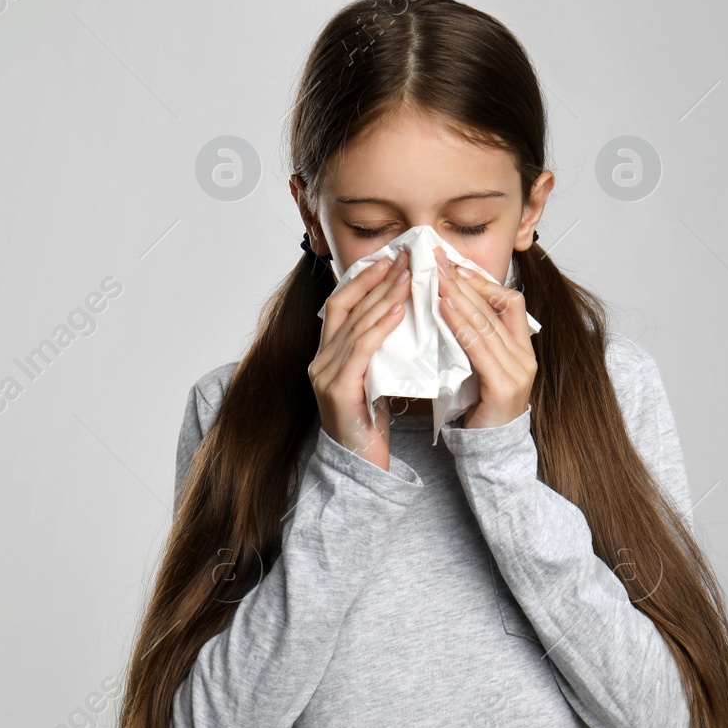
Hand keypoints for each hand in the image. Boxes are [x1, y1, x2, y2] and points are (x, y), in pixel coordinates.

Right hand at [310, 249, 411, 468]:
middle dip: (377, 279)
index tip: (389, 257)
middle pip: (346, 307)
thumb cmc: (372, 426)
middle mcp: (320, 361)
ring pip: (355, 324)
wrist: (361, 469)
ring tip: (408, 277)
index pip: (341, 304)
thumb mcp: (375, 379)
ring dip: (384, 297)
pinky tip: (399, 311)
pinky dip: (380, 327)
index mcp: (327, 355)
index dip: (363, 278)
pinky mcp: (336, 391)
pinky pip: (360, 350)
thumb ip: (379, 350)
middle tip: (404, 258)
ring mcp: (324, 375)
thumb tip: (403, 315)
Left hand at [434, 246, 535, 428]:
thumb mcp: (482, 369)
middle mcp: (525, 357)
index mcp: (523, 349)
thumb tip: (450, 306)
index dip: (484, 282)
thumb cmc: (481, 409)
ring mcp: (518, 372)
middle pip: (496, 307)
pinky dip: (461, 326)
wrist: (491, 452)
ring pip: (487, 324)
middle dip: (465, 282)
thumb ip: (475, 342)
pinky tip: (445, 311)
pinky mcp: (504, 387)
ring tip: (438, 280)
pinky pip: (480, 349)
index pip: (511, 302)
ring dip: (460, 298)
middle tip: (440, 262)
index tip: (457, 267)